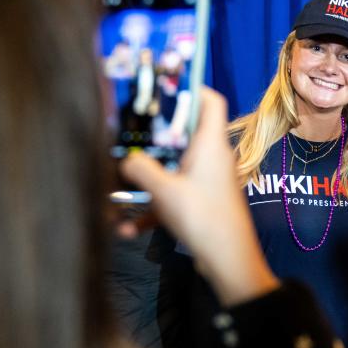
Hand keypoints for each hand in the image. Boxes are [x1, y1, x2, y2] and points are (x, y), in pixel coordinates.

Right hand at [119, 87, 279, 305]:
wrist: (229, 261)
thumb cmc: (203, 218)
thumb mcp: (164, 190)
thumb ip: (139, 168)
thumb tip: (126, 160)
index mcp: (210, 144)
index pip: (210, 101)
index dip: (190, 88)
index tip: (160, 86)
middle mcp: (211, 158)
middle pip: (183, 134)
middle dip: (153, 136)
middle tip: (127, 135)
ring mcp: (207, 181)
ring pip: (172, 169)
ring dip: (146, 180)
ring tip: (118, 187)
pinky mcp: (201, 203)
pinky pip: (172, 198)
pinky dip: (152, 210)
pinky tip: (128, 230)